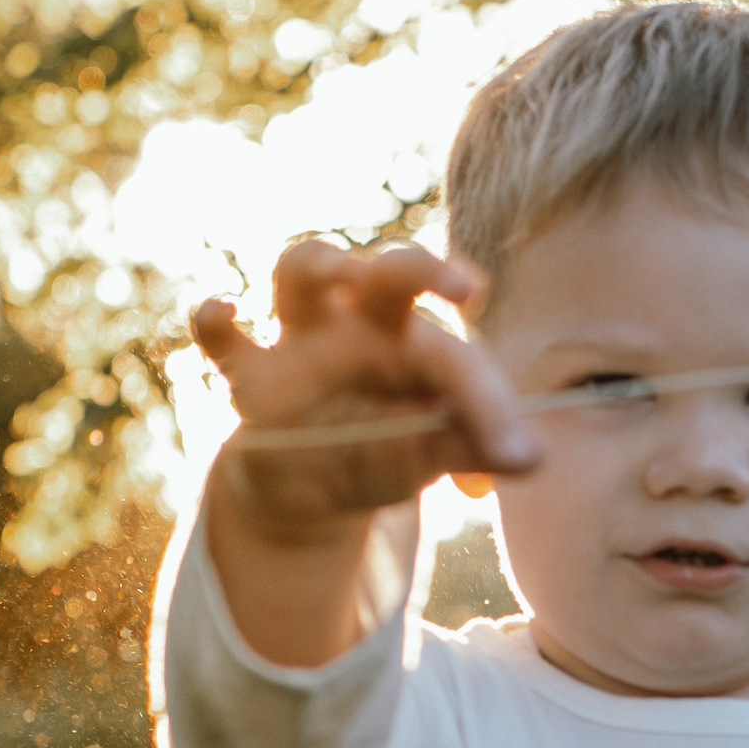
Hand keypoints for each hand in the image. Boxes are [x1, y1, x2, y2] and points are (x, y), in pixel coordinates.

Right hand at [192, 239, 539, 550]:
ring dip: (321, 263)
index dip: (488, 400)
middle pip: (389, 270)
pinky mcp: (249, 374)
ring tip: (344, 273)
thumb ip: (475, 448)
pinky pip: (220, 338)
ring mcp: (300, 340)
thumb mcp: (429, 453)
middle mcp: (360, 322)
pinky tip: (220, 310)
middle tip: (465, 286)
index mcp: (416, 340)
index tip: (514, 452)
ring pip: (301, 270)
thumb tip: (535, 459)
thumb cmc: (383, 447)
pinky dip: (212, 320)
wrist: (310, 484)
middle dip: (421, 267)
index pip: (456, 354)